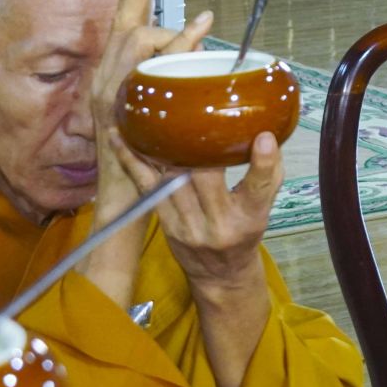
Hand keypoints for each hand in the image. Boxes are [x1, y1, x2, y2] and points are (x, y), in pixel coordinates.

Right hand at [86, 0, 212, 206]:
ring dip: (171, 32)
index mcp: (113, 80)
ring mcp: (111, 95)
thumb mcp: (149, 116)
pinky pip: (149, 69)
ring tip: (199, 28)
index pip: (119, 30)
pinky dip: (177, 46)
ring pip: (138, 42)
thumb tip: (194, 57)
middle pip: (121, 27)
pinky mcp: (122, 110)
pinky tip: (199, 31)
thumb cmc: (143, 160)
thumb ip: (162, 86)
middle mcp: (105, 82)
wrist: (125, 199)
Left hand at [111, 133, 277, 386]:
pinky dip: (132, 161)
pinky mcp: (164, 223)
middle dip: (199, 145)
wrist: (221, 274)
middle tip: (193, 111)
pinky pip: (146, 187)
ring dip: (161, 146)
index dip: (262, 163)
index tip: (264, 137)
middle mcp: (218, 224)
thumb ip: (267, 172)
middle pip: (206, 178)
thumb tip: (265, 129)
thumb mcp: (265, 206)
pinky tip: (119, 138)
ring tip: (152, 113)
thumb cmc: (246, 230)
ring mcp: (187, 226)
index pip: (258, 189)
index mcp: (251, 217)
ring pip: (172, 179)